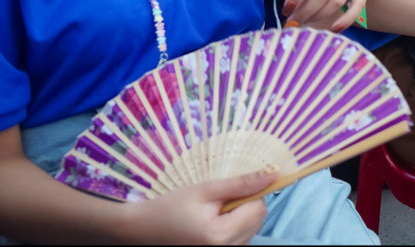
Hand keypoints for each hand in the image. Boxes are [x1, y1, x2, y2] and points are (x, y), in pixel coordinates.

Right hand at [122, 168, 272, 243]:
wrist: (142, 231)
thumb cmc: (169, 208)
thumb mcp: (203, 190)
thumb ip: (239, 184)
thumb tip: (272, 175)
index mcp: (221, 235)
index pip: (258, 208)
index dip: (250, 193)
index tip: (232, 188)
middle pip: (258, 220)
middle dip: (245, 205)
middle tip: (218, 201)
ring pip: (252, 229)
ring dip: (240, 217)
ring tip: (212, 214)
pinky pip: (241, 239)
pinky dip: (233, 228)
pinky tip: (212, 224)